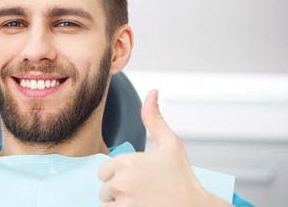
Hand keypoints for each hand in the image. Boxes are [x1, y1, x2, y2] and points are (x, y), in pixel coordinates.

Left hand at [97, 90, 230, 206]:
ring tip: (140, 200)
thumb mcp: (170, 144)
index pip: (106, 169)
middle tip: (141, 190)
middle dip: (118, 188)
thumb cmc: (183, 179)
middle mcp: (121, 182)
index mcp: (128, 162)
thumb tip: (152, 92)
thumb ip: (154, 118)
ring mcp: (122, 203)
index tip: (139, 177)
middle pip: (104, 186)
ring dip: (118, 202)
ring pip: (106, 202)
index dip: (121, 173)